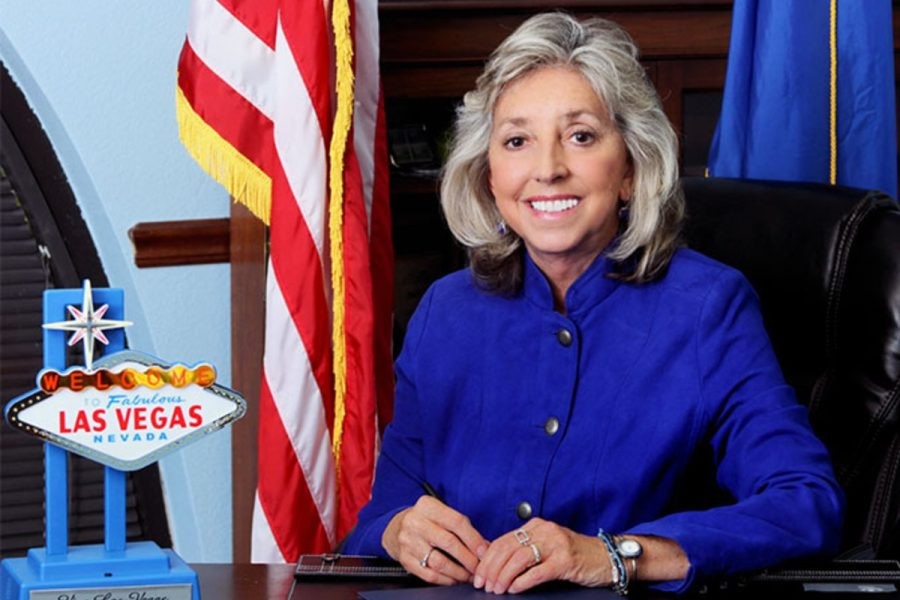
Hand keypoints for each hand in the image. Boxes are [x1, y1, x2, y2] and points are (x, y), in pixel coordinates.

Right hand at [382, 495, 488, 584]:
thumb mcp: (441, 514)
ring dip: (458, 572)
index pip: (456, 521)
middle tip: (479, 566)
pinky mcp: (404, 559)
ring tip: (469, 575)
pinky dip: (445, 579)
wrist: (396, 528)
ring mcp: (408, 541)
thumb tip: (484, 547)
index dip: (473, 538)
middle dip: (468, 558)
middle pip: (449, 542)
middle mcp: (415, 522)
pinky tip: (454, 579)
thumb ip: (462, 527)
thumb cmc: (426, 521)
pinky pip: (429, 574)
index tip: (484, 551)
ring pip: (439, 562)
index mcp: (427, 506)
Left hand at [474, 518, 612, 593]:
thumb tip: (494, 564)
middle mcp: (544, 530)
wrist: (606, 557)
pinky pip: (538, 571)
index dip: (487, 559)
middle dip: (491, 568)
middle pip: (507, 548)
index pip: (503, 540)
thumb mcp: (546, 547)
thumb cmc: (574, 555)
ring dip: (503, 576)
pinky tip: (514, 589)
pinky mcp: (565, 560)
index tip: (478, 574)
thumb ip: (525, 550)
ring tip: (496, 589)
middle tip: (483, 584)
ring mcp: (555, 544)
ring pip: (519, 558)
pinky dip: (522, 581)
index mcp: (535, 526)